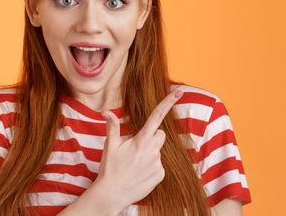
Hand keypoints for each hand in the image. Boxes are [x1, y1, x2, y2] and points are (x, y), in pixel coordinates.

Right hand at [90, 89, 182, 211]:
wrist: (113, 194)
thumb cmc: (110, 168)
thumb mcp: (110, 146)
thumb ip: (112, 126)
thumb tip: (106, 112)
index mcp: (141, 140)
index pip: (156, 117)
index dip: (168, 102)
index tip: (179, 92)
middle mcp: (153, 150)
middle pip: (160, 135)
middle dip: (152, 137)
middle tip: (137, 146)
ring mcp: (158, 164)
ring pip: (158, 151)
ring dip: (150, 153)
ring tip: (134, 163)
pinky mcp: (160, 175)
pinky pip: (159, 165)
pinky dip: (151, 166)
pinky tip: (139, 173)